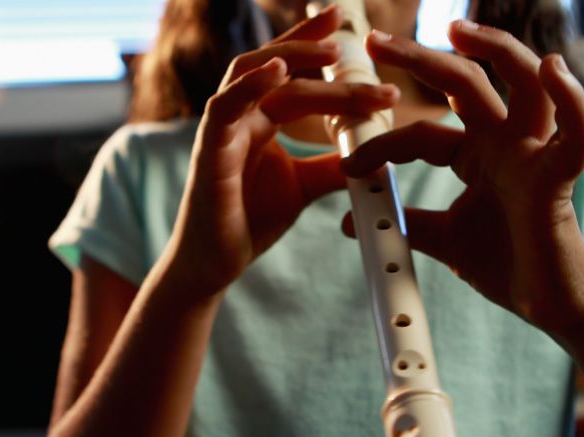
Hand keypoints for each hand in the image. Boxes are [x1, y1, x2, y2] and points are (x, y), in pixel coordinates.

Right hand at [166, 5, 399, 295]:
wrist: (216, 264)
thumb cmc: (249, 221)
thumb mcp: (304, 185)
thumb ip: (333, 165)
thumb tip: (374, 153)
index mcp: (260, 119)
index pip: (290, 71)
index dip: (313, 42)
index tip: (345, 24)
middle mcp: (240, 115)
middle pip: (275, 64)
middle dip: (312, 44)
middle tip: (350, 37)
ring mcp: (222, 130)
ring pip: (254, 75)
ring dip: (291, 57)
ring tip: (331, 50)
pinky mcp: (209, 152)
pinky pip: (224, 107)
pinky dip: (250, 86)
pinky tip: (278, 72)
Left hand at [342, 21, 583, 331]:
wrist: (548, 306)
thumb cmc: (507, 266)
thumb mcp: (444, 239)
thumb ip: (407, 223)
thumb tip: (351, 220)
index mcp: (476, 155)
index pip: (421, 132)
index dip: (383, 144)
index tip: (348, 162)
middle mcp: (505, 144)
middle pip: (466, 83)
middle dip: (420, 57)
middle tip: (375, 40)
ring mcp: (534, 155)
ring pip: (525, 84)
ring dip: (498, 49)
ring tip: (458, 32)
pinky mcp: (560, 179)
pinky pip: (577, 134)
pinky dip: (571, 100)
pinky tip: (552, 70)